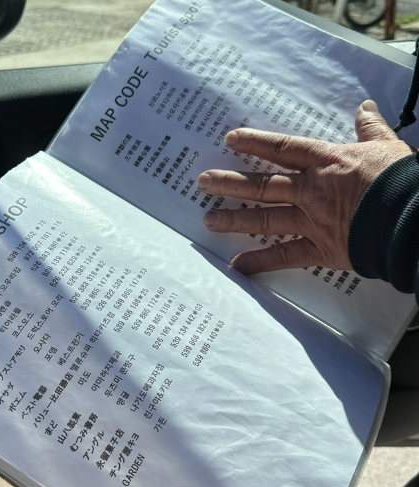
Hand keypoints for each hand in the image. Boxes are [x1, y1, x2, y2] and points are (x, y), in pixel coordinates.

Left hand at [198, 100, 414, 274]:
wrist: (414, 219)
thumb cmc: (402, 180)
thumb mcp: (387, 147)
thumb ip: (371, 129)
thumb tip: (365, 109)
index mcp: (326, 162)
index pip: (282, 149)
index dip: (254, 143)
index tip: (229, 139)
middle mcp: (311, 191)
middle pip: (262, 185)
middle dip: (230, 183)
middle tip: (202, 182)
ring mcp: (312, 221)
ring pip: (265, 219)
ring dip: (235, 219)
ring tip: (208, 220)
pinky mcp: (320, 249)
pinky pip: (285, 256)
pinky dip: (261, 261)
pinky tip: (237, 266)